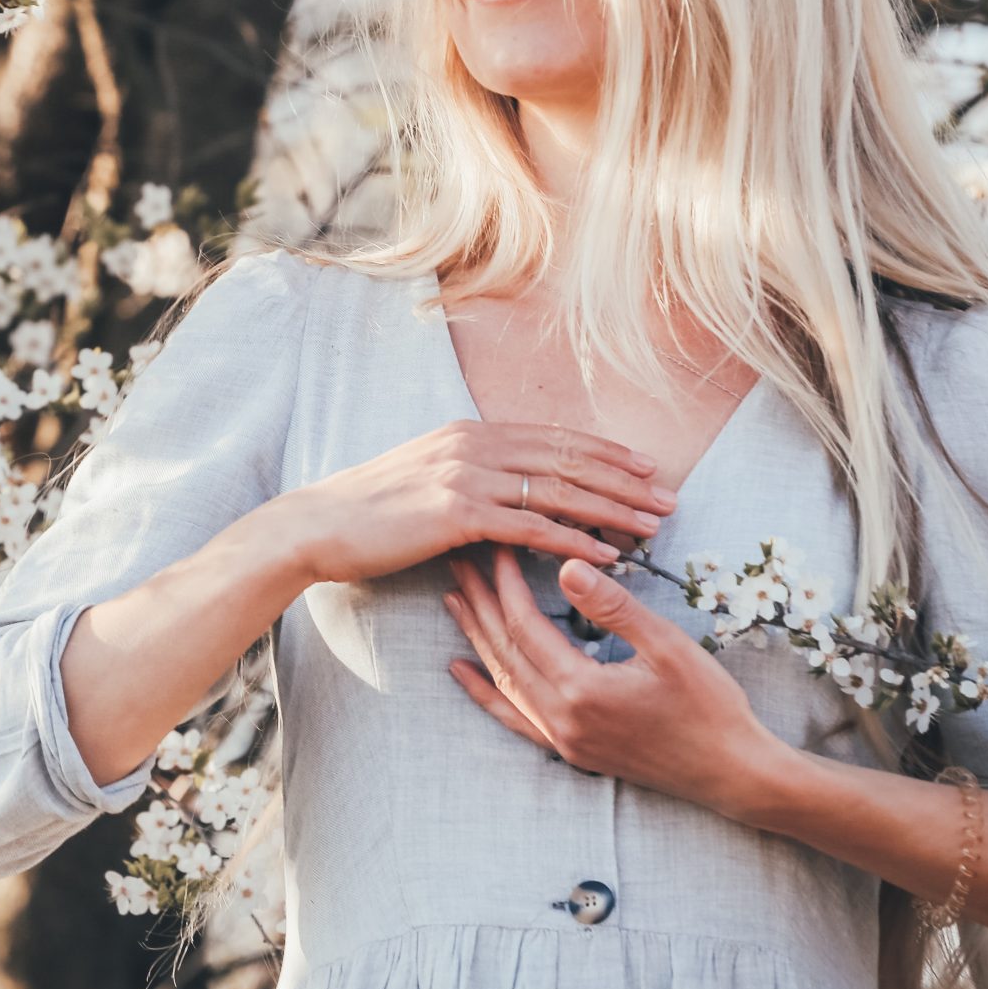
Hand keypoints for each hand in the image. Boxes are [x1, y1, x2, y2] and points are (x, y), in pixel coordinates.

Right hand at [269, 419, 677, 588]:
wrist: (319, 526)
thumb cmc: (370, 512)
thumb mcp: (426, 477)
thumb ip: (470, 475)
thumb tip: (509, 488)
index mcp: (471, 432)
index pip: (556, 439)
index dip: (607, 453)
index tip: (647, 468)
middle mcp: (475, 444)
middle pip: (570, 459)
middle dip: (626, 480)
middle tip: (669, 497)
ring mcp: (467, 475)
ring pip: (560, 491)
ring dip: (614, 510)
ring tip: (653, 527)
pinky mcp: (458, 513)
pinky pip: (532, 528)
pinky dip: (575, 541)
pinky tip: (607, 556)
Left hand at [440, 543, 791, 820]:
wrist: (732, 774)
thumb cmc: (710, 707)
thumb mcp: (668, 647)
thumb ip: (615, 607)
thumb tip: (568, 565)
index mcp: (581, 689)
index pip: (525, 625)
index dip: (505, 582)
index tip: (495, 545)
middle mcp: (560, 719)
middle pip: (504, 650)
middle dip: (480, 601)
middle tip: (457, 559)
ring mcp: (562, 739)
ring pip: (504, 681)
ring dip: (478, 637)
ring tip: (456, 599)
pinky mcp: (571, 751)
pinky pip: (514, 718)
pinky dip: (486, 692)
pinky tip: (463, 670)